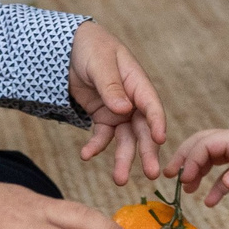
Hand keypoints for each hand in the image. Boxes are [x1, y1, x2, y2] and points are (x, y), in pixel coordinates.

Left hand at [68, 21, 165, 183]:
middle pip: (143, 130)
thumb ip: (111, 86)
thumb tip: (124, 109)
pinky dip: (95, 147)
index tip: (160, 140)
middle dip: (147, 152)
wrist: (68, 48)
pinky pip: (102, 136)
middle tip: (151, 174)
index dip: (157, 123)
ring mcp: (118, 111)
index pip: (151, 106)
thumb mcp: (100, 63)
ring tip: (119, 180)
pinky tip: (86, 155)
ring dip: (124, 159)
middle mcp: (132, 101)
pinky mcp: (103, 117)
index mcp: (137, 83)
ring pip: (126, 139)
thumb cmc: (91, 48)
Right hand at [172, 121, 228, 206]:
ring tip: (187, 190)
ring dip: (197, 172)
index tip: (183, 178)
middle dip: (184, 159)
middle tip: (169, 176)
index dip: (191, 159)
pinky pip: (226, 176)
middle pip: (202, 146)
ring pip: (211, 160)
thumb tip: (225, 183)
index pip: (205, 144)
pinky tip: (209, 202)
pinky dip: (216, 187)